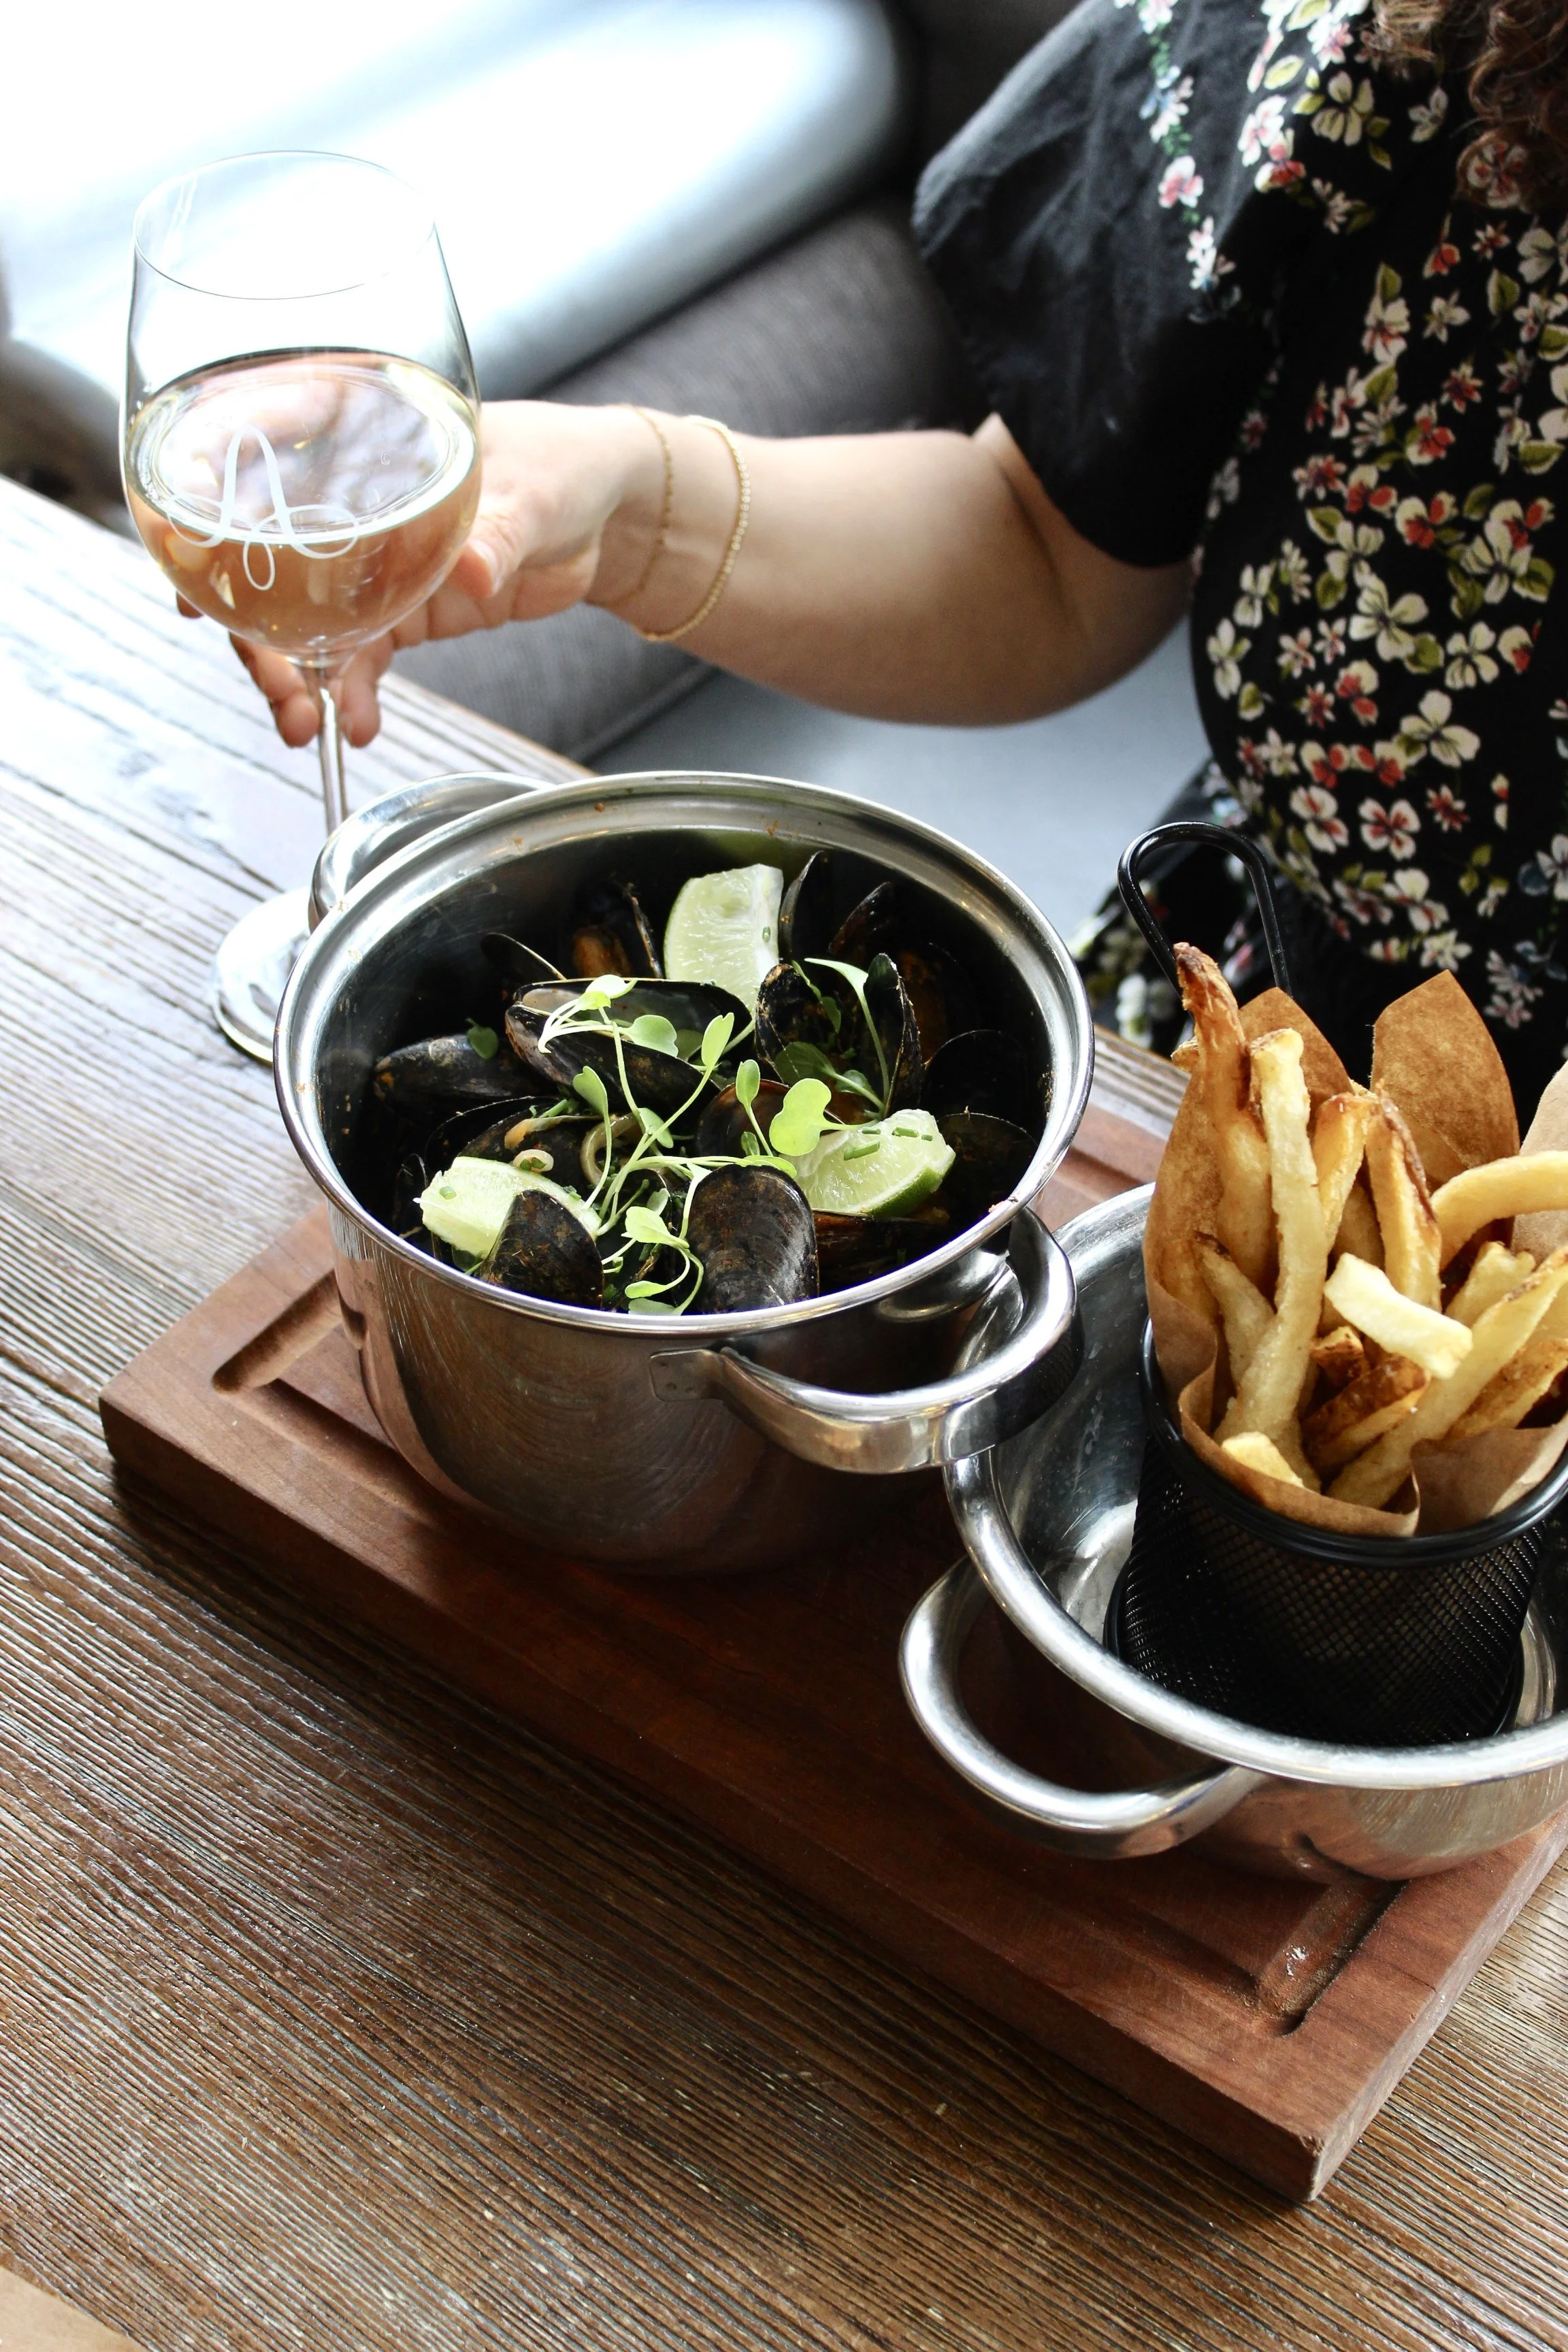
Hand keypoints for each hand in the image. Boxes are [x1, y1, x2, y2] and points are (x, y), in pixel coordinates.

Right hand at [196, 400, 663, 746]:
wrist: (606, 519)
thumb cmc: (563, 466)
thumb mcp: (533, 491)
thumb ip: (499, 531)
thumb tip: (475, 568)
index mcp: (356, 428)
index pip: (252, 463)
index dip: (206, 523)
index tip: (194, 581)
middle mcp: (342, 494)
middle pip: (265, 563)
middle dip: (256, 631)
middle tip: (274, 685)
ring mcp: (362, 557)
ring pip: (300, 620)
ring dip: (294, 676)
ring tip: (302, 724)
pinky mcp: (394, 607)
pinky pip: (353, 654)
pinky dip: (348, 692)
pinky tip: (355, 723)